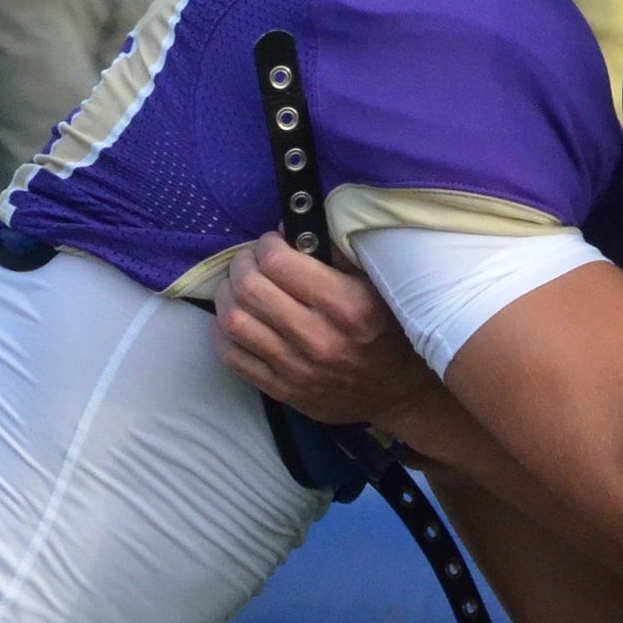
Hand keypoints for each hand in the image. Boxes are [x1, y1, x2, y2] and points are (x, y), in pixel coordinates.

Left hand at [216, 232, 439, 430]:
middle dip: (242, 264)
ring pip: (234, 321)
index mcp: (345, 305)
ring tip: (239, 287)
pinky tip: (236, 318)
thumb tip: (291, 229)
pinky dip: (223, 331)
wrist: (399, 392)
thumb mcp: (376, 285)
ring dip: (227, 295)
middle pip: (249, 288)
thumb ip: (335, 253)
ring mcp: (296, 369)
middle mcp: (317, 338)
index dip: (268, 244)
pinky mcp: (282, 391)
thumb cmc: (389, 330)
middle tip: (251, 261)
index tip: (274, 243)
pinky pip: (233, 357)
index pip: (278, 263)